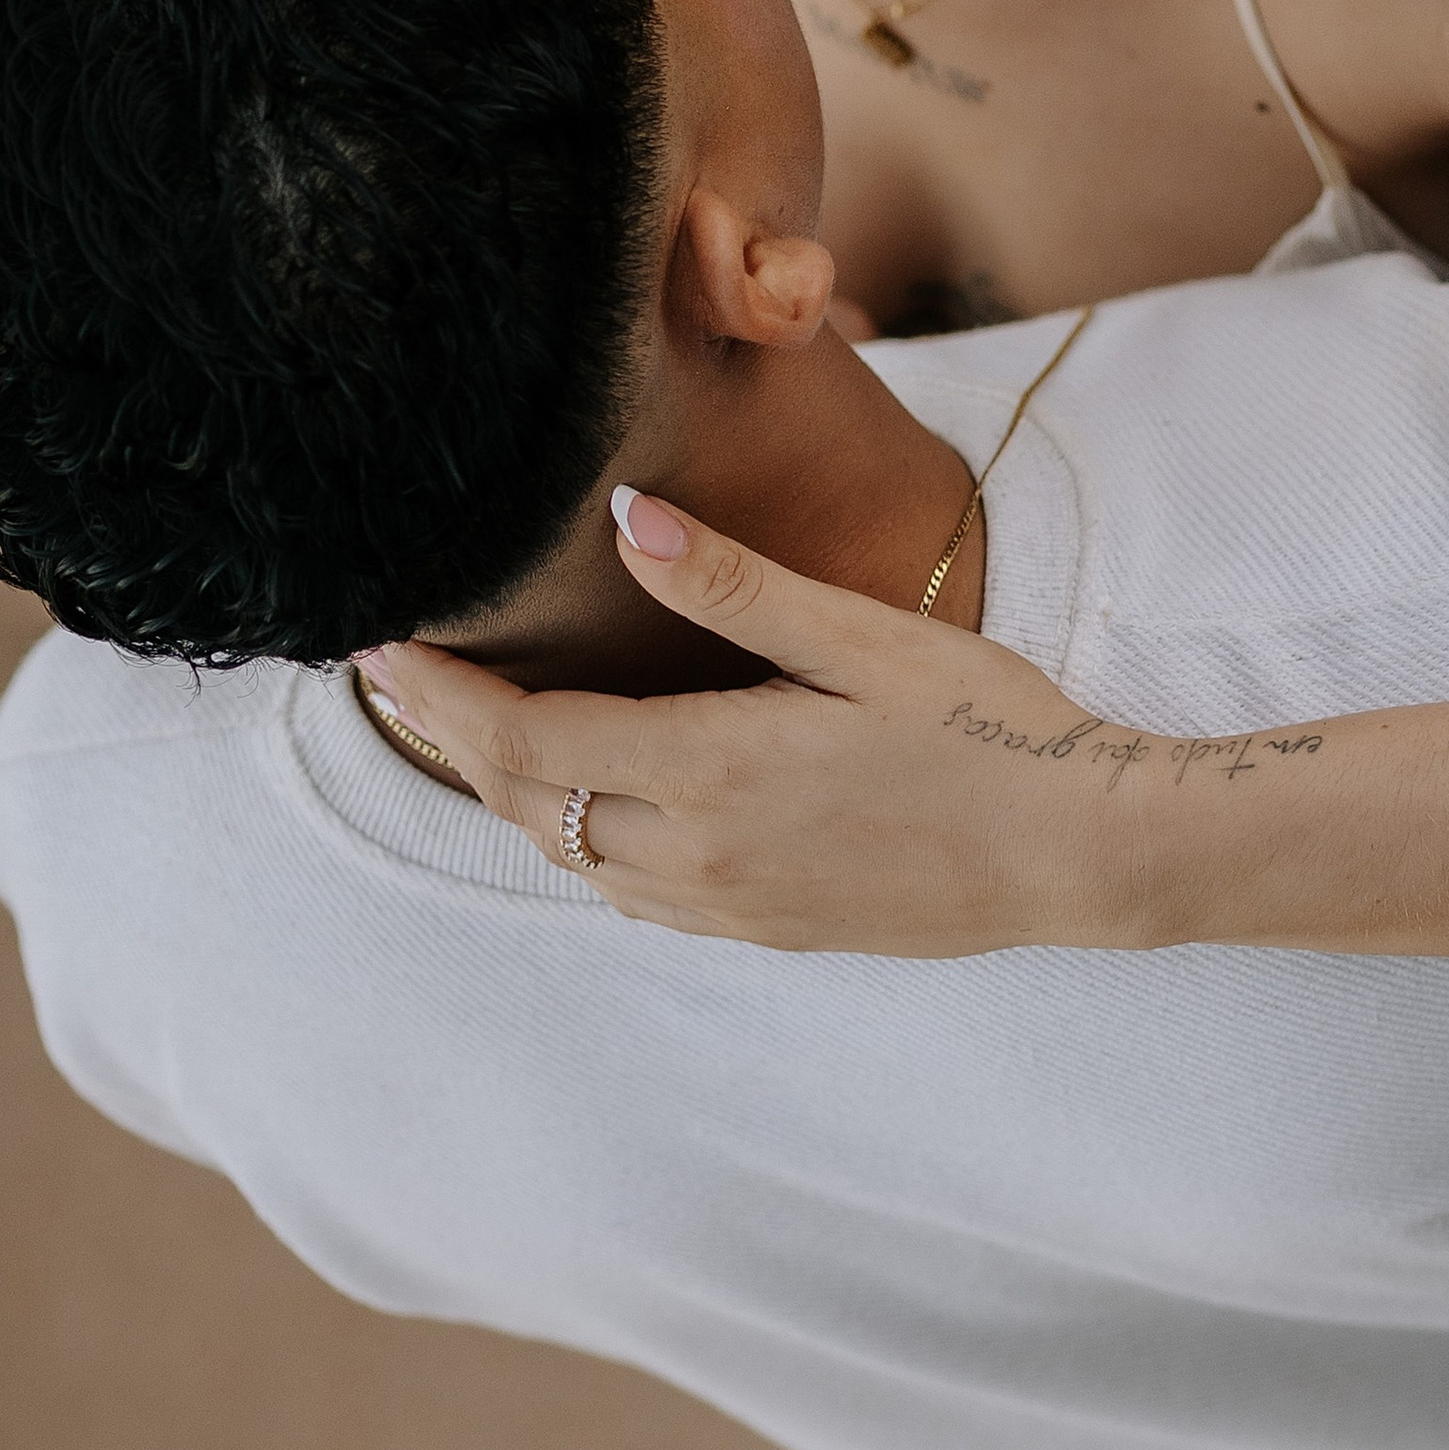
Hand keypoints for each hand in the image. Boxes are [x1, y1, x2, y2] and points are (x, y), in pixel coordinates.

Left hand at [367, 500, 1161, 954]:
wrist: (1076, 856)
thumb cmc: (986, 727)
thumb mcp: (863, 636)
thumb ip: (734, 585)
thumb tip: (623, 518)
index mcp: (710, 768)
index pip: (523, 736)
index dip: (434, 692)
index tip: (372, 643)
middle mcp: (695, 853)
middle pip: (523, 801)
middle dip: (447, 736)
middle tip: (390, 673)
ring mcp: (725, 905)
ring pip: (568, 856)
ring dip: (507, 791)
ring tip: (464, 725)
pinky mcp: (761, 930)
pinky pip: (627, 893)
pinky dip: (574, 839)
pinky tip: (582, 800)